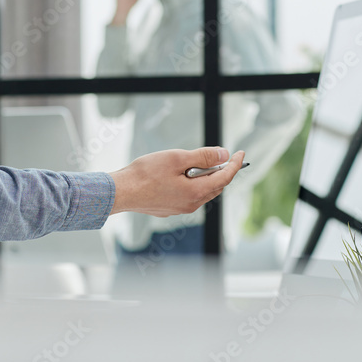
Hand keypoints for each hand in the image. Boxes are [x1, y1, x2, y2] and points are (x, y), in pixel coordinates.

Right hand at [109, 148, 245, 216]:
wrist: (121, 192)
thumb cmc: (146, 173)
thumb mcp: (177, 158)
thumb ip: (203, 157)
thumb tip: (224, 154)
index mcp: (196, 192)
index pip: (225, 178)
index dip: (235, 164)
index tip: (241, 152)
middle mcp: (191, 205)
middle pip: (215, 186)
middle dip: (221, 171)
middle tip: (220, 155)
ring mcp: (180, 209)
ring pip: (202, 192)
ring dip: (205, 178)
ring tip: (197, 163)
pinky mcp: (169, 209)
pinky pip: (189, 196)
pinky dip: (192, 184)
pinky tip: (180, 175)